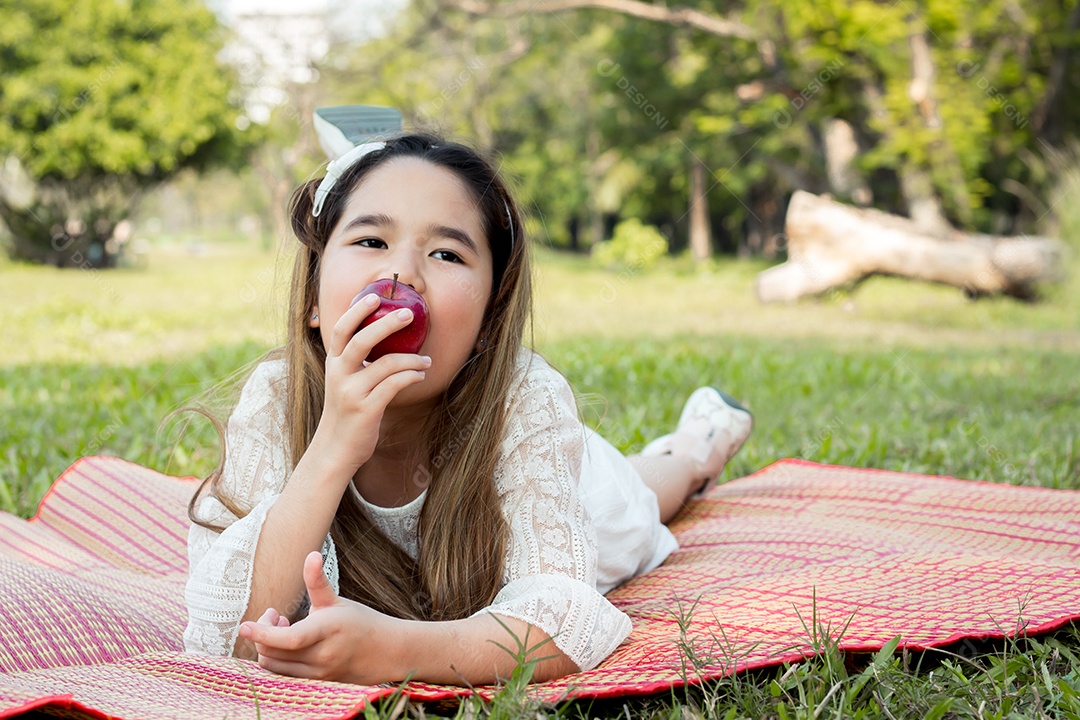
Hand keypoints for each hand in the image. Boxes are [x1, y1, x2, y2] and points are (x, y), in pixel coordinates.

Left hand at [238, 551, 402, 684]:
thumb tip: (311, 555)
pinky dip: (277, 660)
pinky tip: (288, 645)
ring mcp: (319, 673)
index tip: (244, 626)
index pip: (289, 639)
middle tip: (276, 614)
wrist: (386, 652)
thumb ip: (317, 581)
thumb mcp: (336, 600)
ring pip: (275, 667)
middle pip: (274, 653)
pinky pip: (284, 675)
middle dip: (264, 633)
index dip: (263, 633)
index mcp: (328, 630)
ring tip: (284, 628)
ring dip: (269, 648)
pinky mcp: (316, 683)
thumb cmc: (360, 622)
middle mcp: (322, 656)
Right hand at [315, 293, 431, 473]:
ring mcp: (351, 392)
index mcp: (333, 364)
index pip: (341, 330)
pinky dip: (411, 377)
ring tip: (426, 361)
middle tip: (409, 314)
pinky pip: (394, 385)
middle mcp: (339, 375)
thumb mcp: (344, 382)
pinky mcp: (366, 409)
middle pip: (361, 340)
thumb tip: (385, 341)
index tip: (375, 297)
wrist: (335, 449)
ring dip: (412, 359)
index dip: (357, 311)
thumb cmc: (346, 412)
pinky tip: (420, 376)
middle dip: (387, 324)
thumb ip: (357, 363)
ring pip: (386, 364)